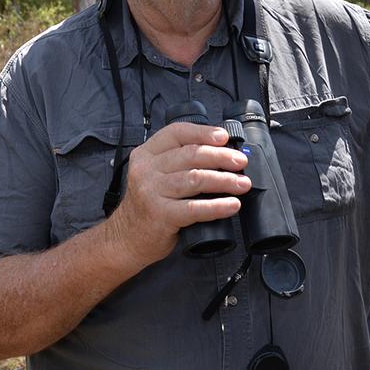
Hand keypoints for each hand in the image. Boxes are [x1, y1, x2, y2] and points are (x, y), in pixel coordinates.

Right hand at [104, 121, 250, 268]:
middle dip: (221, 156)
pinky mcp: (160, 215)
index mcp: (146, 154)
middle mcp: (146, 170)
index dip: (203, 132)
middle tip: (241, 162)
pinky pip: (194, 208)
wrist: (126, 237)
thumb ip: (177, 162)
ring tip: (243, 184)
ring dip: (224, 180)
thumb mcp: (154, 175)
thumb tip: (220, 153)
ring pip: (195, 179)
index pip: (176, 133)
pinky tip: (232, 205)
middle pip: (190, 155)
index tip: (224, 137)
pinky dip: (217, 206)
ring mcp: (151, 192)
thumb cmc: (148, 204)